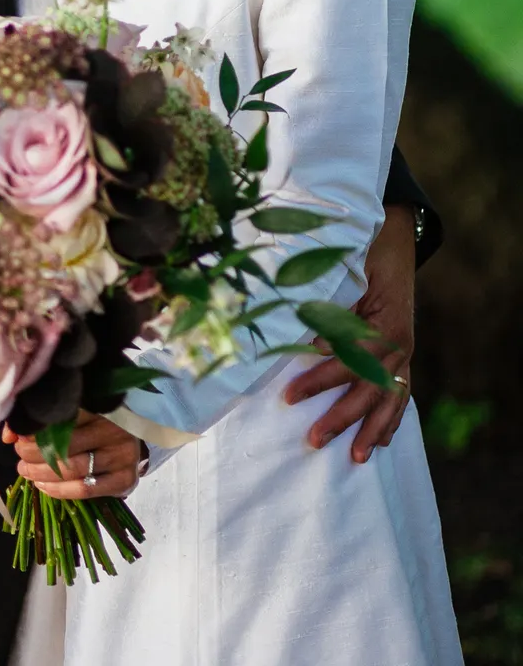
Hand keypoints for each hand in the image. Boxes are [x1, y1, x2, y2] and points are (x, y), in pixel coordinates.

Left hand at [3, 409, 142, 499]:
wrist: (132, 443)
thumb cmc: (95, 424)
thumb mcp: (73, 414)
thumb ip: (40, 420)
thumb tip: (8, 435)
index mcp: (100, 405)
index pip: (63, 416)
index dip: (36, 428)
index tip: (18, 435)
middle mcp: (114, 428)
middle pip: (65, 444)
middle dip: (34, 452)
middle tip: (19, 455)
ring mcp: (122, 455)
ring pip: (73, 468)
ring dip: (42, 472)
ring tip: (25, 470)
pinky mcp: (125, 479)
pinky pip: (86, 489)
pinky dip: (60, 490)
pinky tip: (42, 486)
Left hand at [284, 203, 414, 462]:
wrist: (394, 236)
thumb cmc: (364, 250)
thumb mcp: (345, 271)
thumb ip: (326, 304)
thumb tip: (296, 337)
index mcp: (386, 324)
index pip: (350, 360)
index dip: (320, 378)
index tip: (289, 394)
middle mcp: (400, 344)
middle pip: (369, 389)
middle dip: (341, 416)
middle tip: (312, 438)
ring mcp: (405, 352)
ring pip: (388, 398)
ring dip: (370, 429)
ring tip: (354, 457)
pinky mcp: (404, 354)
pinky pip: (401, 392)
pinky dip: (391, 418)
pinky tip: (382, 441)